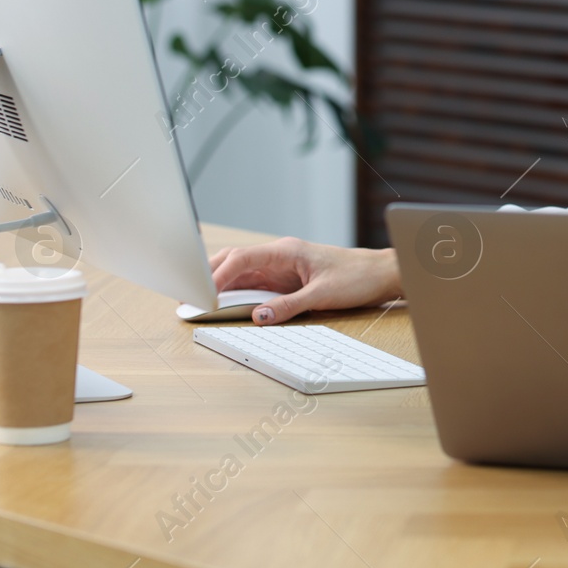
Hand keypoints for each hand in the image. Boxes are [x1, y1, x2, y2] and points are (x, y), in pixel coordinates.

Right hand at [209, 237, 401, 324]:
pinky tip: (223, 302)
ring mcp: (281, 267)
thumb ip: (288, 306)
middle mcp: (280, 255)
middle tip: (186, 295)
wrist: (381, 273)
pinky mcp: (286, 279)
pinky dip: (236, 292)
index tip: (201, 292)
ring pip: (241, 272)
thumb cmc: (357, 277)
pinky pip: (254, 284)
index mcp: (286, 251)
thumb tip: (258, 316)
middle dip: (208, 275)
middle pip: (234, 260)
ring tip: (196, 300)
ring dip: (220, 284)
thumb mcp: (322, 295)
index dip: (218, 275)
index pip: (242, 258)